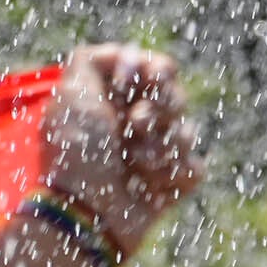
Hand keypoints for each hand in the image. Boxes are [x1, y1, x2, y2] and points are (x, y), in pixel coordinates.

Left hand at [40, 42, 203, 258]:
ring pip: (188, 133)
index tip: (147, 77)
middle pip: (176, 98)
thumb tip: (127, 54)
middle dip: (159, 109)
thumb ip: (93, 60)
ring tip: (135, 164)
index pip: (157, 70)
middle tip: (135, 124)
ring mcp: (155, 156)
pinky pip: (194, 169)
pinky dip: (173, 176)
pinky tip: (149, 187)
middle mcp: (135, 126)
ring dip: (161, 146)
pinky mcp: (171, 186)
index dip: (157, 71)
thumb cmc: (78, 152)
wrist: (87, 212)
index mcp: (114, 101)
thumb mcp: (72, 94)